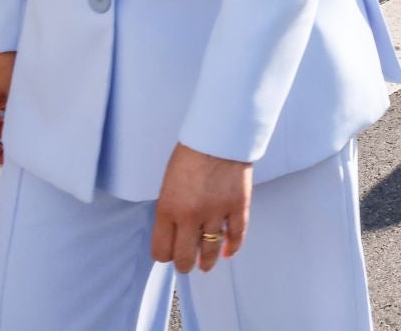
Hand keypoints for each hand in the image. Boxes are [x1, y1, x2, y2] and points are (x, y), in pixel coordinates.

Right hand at [0, 51, 14, 163]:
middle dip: (0, 144)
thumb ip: (13, 117)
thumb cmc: (9, 67)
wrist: (9, 44)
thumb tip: (20, 136)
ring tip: (22, 137)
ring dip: (4, 131)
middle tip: (18, 152)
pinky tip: (22, 120)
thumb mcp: (12, 97)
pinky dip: (7, 119)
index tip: (7, 162)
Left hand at [152, 144, 251, 273]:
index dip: (165, 256)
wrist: (219, 135)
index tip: (168, 255)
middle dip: (184, 264)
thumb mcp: (169, 184)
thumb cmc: (191, 154)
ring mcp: (216, 212)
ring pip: (210, 251)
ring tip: (205, 265)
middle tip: (186, 265)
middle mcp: (190, 215)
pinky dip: (232, 247)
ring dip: (207, 262)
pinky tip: (228, 252)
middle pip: (185, 257)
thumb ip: (170, 209)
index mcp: (168, 209)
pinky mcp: (238, 206)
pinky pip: (236, 235)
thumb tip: (176, 231)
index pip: (162, 250)